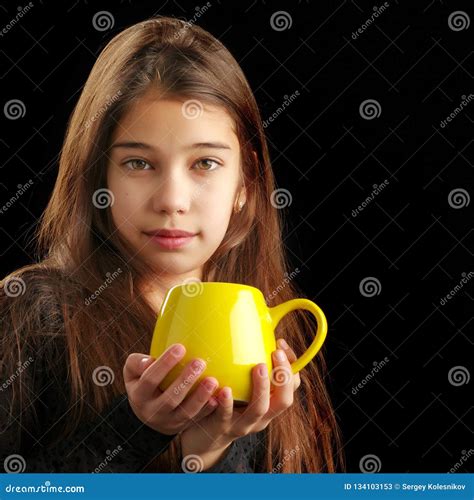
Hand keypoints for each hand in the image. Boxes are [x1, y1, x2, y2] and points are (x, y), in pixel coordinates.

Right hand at [123, 344, 219, 434]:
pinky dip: (207, 409)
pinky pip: (197, 419)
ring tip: (213, 380)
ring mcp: (169, 421)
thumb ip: (136, 363)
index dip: (165, 363)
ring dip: (200, 397)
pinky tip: (217, 398)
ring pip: (186, 412)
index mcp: (139, 395)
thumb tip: (148, 361)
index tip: (180, 347)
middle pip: (170, 398)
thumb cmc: (142, 382)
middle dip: (186, 380)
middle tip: (200, 362)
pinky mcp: (183, 426)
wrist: (147, 414)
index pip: (150, 379)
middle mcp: (153, 411)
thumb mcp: (132, 373)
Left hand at [180, 338, 300, 467]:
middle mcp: (262, 416)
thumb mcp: (243, 388)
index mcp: (270, 404)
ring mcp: (243, 424)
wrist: (204, 438)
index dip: (292, 365)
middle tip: (275, 353)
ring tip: (256, 367)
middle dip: (283, 376)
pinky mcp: (221, 428)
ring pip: (258, 409)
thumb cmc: (226, 404)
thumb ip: (249, 364)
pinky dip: (226, 402)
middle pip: (284, 400)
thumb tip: (253, 327)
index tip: (280, 344)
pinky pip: (225, 416)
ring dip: (261, 387)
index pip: (292, 386)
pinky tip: (224, 388)